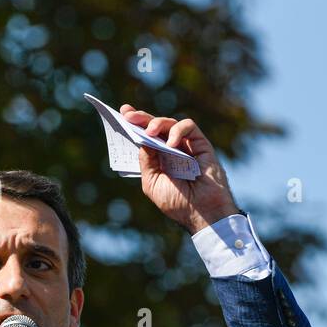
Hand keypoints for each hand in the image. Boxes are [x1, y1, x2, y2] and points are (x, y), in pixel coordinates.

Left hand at [119, 105, 238, 234]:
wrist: (201, 213)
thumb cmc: (177, 202)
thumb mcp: (152, 182)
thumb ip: (147, 161)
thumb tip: (142, 139)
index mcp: (159, 159)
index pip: (146, 137)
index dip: (136, 124)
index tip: (124, 113)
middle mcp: (172, 150)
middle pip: (156, 127)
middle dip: (141, 118)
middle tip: (130, 116)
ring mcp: (186, 146)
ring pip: (171, 123)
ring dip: (158, 123)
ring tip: (150, 131)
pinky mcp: (201, 144)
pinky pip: (189, 127)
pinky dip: (178, 131)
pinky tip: (171, 144)